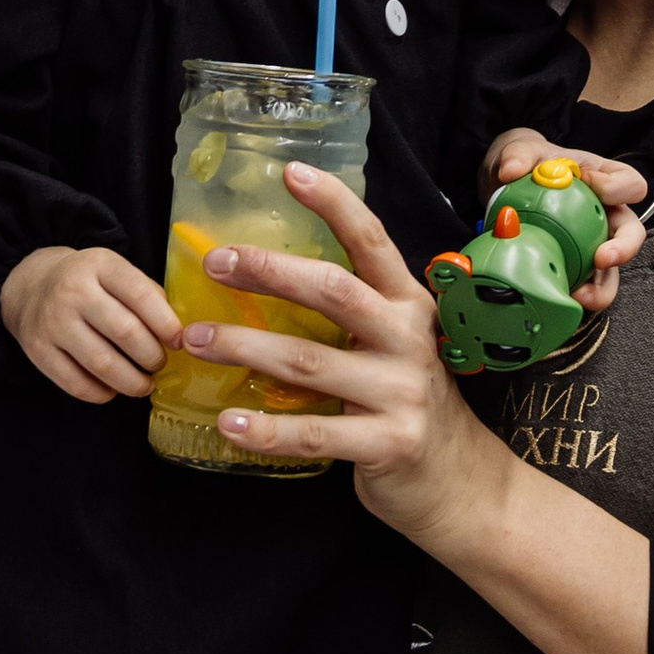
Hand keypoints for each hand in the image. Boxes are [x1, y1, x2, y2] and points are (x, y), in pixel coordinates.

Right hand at [2, 244, 182, 404]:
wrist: (33, 285)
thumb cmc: (89, 282)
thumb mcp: (116, 271)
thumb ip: (147, 294)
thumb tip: (176, 333)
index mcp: (99, 265)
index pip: (140, 295)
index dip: (166, 324)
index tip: (179, 342)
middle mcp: (72, 291)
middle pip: (125, 332)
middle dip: (152, 356)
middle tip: (159, 364)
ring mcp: (52, 322)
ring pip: (102, 363)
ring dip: (132, 381)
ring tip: (144, 384)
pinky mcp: (37, 350)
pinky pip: (76, 383)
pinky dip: (102, 393)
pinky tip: (114, 389)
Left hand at [179, 159, 502, 545]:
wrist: (459, 481)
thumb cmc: (406, 401)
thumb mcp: (392, 344)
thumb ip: (350, 314)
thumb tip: (262, 274)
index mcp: (407, 304)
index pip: (371, 241)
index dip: (333, 203)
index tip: (289, 171)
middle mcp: (408, 339)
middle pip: (333, 291)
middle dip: (269, 271)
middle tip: (215, 262)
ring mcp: (401, 392)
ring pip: (309, 361)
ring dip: (245, 346)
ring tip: (194, 340)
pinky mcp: (389, 443)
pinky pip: (315, 434)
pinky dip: (268, 430)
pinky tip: (229, 422)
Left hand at [479, 131, 649, 314]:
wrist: (507, 186)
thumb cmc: (527, 164)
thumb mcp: (520, 150)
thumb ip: (517, 155)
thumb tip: (510, 171)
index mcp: (603, 179)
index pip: (628, 182)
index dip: (616, 186)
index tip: (588, 183)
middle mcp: (606, 213)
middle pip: (632, 231)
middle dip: (624, 247)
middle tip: (603, 258)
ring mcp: (593, 241)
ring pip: (613, 267)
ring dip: (603, 285)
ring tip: (584, 295)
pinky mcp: (576, 264)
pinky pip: (586, 283)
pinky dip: (579, 294)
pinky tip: (563, 298)